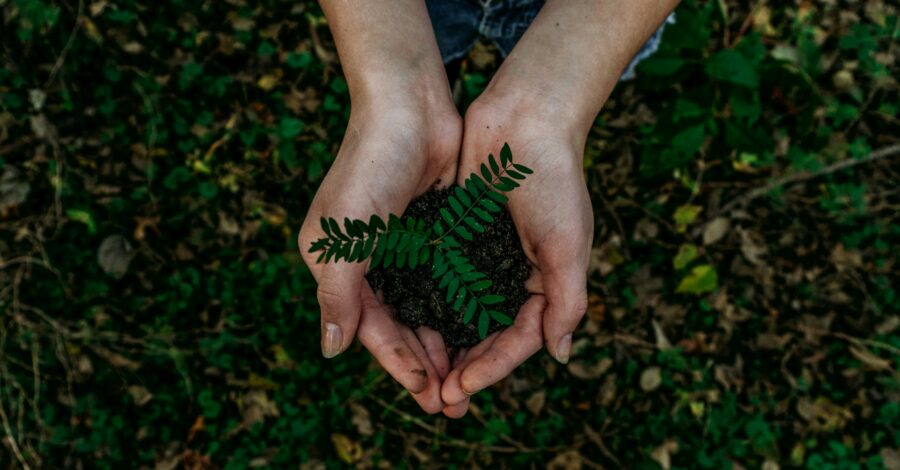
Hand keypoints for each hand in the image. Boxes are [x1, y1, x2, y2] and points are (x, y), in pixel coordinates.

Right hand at [298, 99, 461, 413]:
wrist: (409, 106)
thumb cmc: (369, 166)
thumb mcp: (343, 236)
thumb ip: (337, 295)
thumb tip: (331, 351)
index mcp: (339, 266)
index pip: (371, 329)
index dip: (399, 364)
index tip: (428, 394)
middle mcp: (369, 262)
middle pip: (400, 326)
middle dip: (426, 364)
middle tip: (454, 401)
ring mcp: (403, 248)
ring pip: (426, 309)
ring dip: (446, 343)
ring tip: (470, 377)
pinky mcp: (434, 232)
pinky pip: (447, 281)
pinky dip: (460, 308)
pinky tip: (481, 331)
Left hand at [439, 95, 592, 417]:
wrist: (525, 118)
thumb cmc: (554, 179)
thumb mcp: (568, 244)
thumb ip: (566, 301)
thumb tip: (559, 355)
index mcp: (545, 283)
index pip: (518, 339)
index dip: (491, 368)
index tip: (461, 388)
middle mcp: (512, 275)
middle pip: (486, 335)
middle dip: (464, 367)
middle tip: (436, 398)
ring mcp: (483, 257)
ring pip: (459, 313)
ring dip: (442, 344)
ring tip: (418, 374)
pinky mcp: (456, 235)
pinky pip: (439, 278)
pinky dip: (426, 303)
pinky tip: (405, 324)